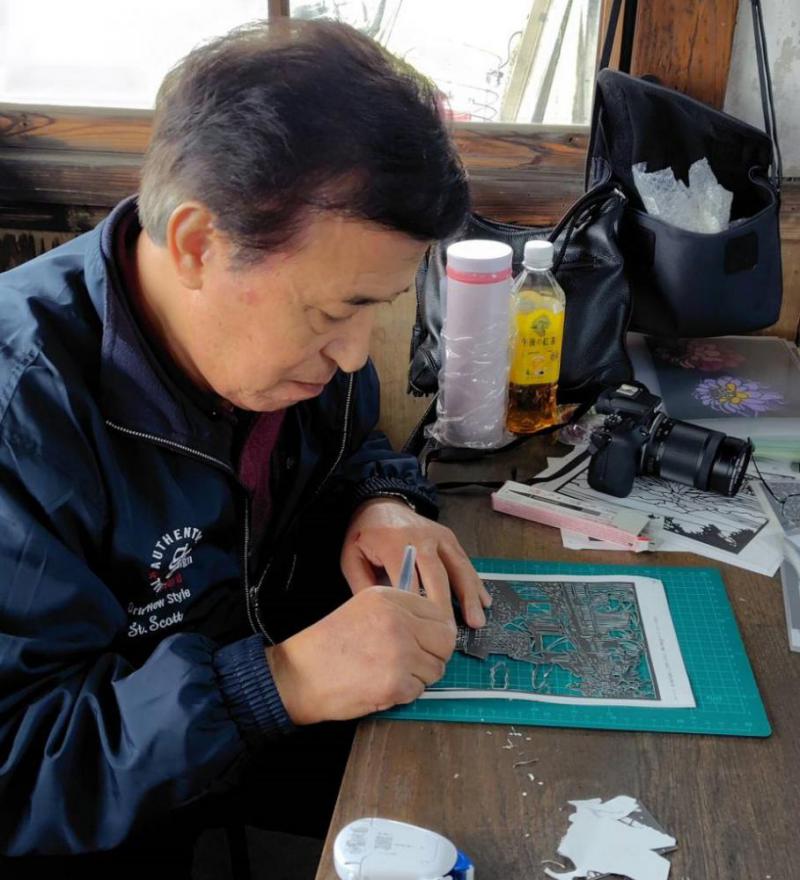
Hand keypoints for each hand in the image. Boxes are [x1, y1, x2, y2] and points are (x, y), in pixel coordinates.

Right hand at [265, 586, 456, 723]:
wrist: (299, 673)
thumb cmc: (328, 644)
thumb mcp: (363, 607)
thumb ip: (398, 610)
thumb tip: (434, 626)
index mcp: (389, 599)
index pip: (438, 613)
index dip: (435, 631)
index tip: (428, 641)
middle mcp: (398, 621)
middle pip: (445, 641)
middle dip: (435, 654)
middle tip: (417, 661)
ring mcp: (399, 653)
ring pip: (436, 669)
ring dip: (419, 676)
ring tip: (391, 673)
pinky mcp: (396, 683)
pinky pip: (419, 691)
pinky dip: (405, 693)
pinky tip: (382, 686)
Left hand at [340, 498, 490, 628]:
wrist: (381, 502)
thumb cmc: (365, 535)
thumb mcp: (351, 556)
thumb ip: (362, 584)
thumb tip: (380, 615)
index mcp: (393, 542)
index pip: (407, 579)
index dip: (415, 605)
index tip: (421, 631)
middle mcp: (420, 537)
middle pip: (437, 575)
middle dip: (446, 606)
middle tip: (451, 634)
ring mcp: (438, 535)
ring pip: (458, 567)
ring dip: (469, 595)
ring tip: (477, 620)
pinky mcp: (449, 537)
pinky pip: (464, 561)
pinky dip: (474, 582)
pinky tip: (484, 600)